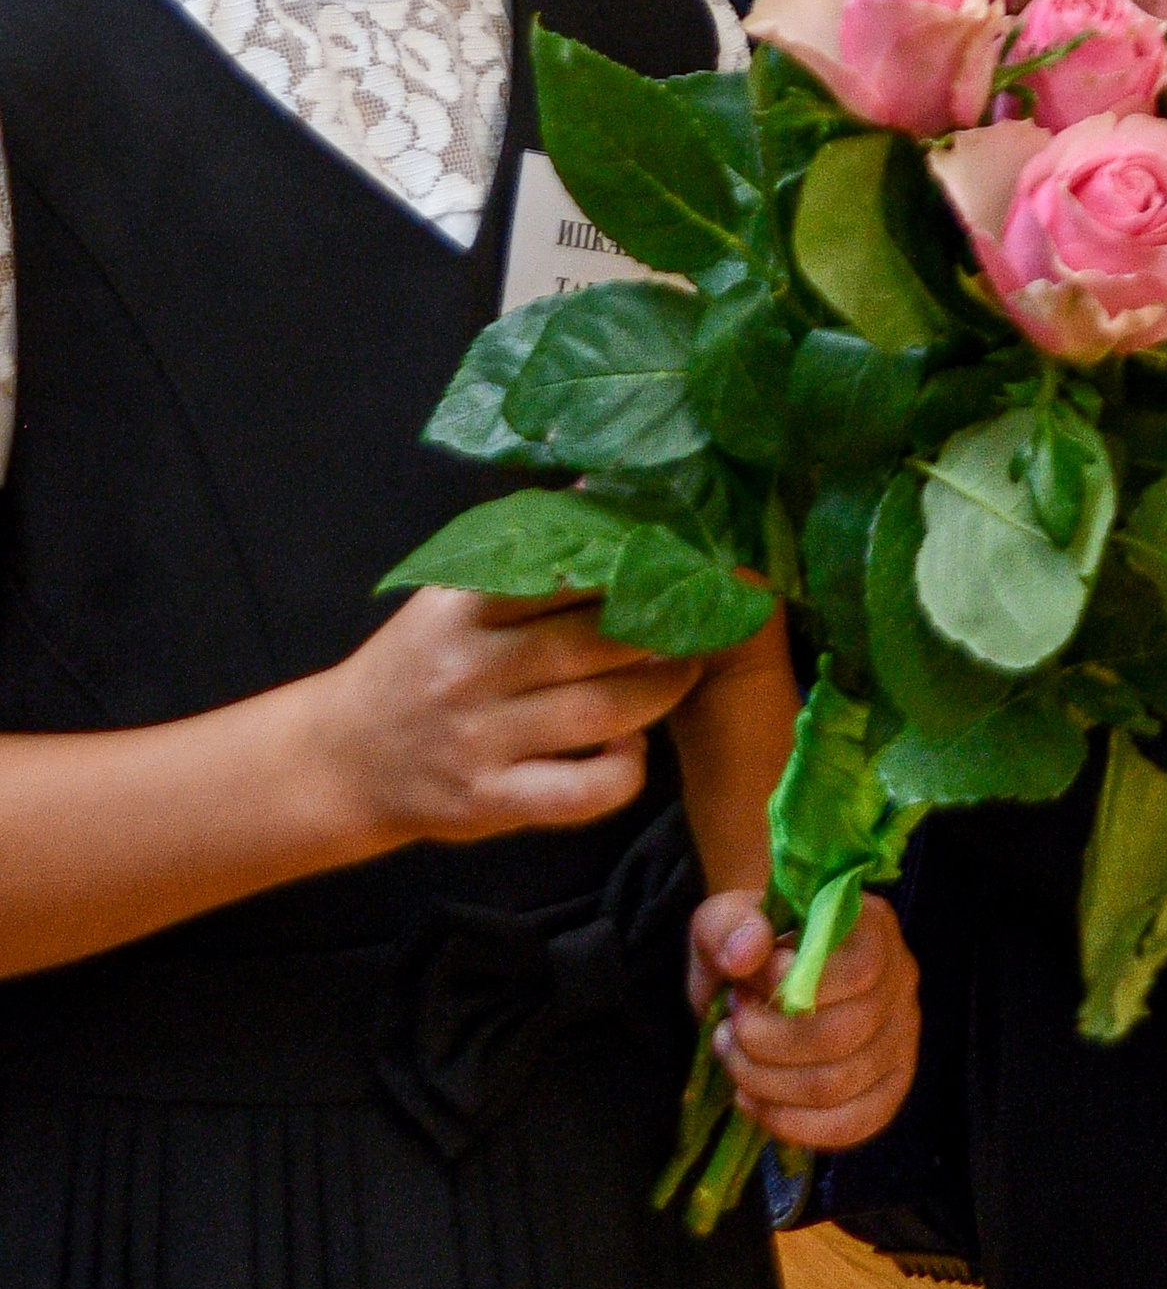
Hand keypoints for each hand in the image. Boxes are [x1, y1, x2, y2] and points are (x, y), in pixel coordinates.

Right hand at [309, 588, 703, 851]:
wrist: (343, 758)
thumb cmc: (418, 663)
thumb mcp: (451, 597)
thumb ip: (522, 551)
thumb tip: (602, 486)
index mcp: (461, 607)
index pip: (558, 573)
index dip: (629, 563)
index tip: (678, 554)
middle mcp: (470, 670)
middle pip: (594, 641)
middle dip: (661, 628)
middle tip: (702, 614)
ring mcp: (480, 741)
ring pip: (601, 712)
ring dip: (661, 691)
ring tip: (687, 670)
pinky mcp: (490, 802)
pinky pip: (581, 791)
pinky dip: (625, 771)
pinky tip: (635, 748)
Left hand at [688, 892, 919, 1149]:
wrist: (757, 986)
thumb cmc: (749, 947)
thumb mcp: (724, 921)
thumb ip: (727, 926)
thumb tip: (748, 953)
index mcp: (873, 926)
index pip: (859, 968)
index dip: (794, 987)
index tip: (744, 985)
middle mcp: (900, 980)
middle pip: (842, 1036)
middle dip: (765, 1042)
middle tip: (731, 1026)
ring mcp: (900, 1039)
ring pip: (836, 1086)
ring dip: (765, 1081)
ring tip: (733, 1056)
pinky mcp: (887, 1091)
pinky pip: (847, 1126)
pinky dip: (788, 1123)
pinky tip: (752, 1099)